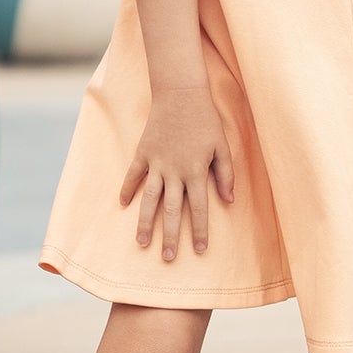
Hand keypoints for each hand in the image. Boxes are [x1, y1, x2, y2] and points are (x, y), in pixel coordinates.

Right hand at [119, 84, 235, 259]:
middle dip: (170, 236)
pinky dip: (127, 189)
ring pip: (150, 199)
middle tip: (167, 258)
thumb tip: (229, 201)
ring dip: (145, 222)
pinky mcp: (143, 152)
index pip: (199, 209)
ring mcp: (156, 163)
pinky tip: (123, 205)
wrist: (181, 93)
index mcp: (197, 172)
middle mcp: (175, 172)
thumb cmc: (206, 120)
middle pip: (172, 211)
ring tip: (142, 243)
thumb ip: (226, 174)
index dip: (200, 231)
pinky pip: (133, 175)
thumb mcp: (222, 146)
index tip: (199, 250)